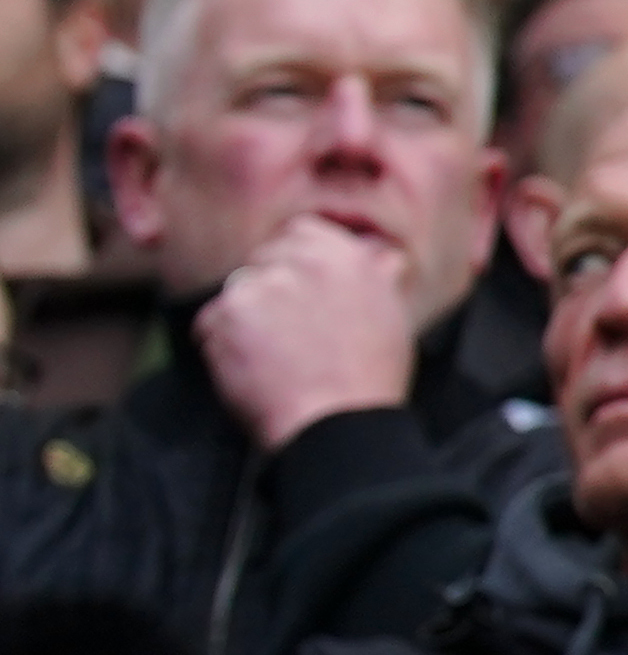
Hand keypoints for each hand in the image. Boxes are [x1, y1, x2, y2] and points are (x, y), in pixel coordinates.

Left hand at [199, 208, 428, 449]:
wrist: (336, 422)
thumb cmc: (368, 379)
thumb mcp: (391, 316)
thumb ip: (375, 276)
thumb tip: (378, 254)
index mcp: (345, 256)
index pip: (300, 232)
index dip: (295, 260)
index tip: (298, 289)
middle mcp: (301, 262)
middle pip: (262, 261)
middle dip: (267, 291)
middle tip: (284, 334)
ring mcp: (260, 286)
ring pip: (235, 292)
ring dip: (244, 319)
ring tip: (271, 358)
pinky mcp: (225, 314)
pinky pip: (209, 323)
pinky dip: (220, 346)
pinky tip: (250, 369)